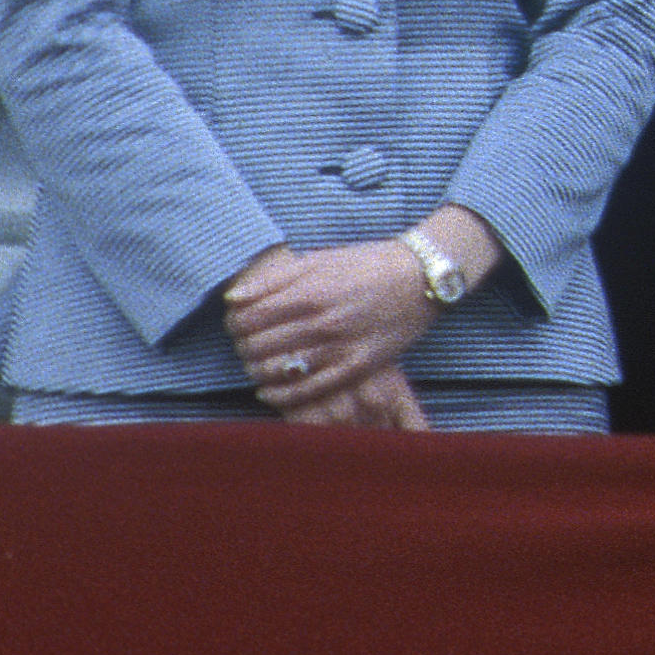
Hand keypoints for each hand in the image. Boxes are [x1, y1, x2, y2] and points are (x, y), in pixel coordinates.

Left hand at [222, 214, 483, 417]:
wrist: (421, 277)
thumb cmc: (368, 264)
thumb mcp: (321, 259)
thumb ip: (275, 278)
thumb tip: (233, 297)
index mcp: (309, 290)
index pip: (247, 318)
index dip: (233, 322)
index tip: (237, 322)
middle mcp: (321, 321)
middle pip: (256, 346)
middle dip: (243, 346)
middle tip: (247, 343)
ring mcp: (339, 347)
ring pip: (275, 370)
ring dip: (256, 370)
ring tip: (258, 362)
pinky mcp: (355, 367)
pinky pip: (305, 390)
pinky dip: (279, 394)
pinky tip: (269, 390)